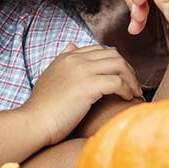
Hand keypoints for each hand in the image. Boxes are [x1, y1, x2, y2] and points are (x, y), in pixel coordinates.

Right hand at [23, 44, 139, 144]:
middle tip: (133, 85)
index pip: (100, 50)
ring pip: (119, 65)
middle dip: (127, 69)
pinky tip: (128, 98)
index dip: (115, 62)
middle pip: (114, 55)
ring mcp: (81, 70)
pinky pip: (117, 81)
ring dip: (131, 78)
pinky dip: (127, 89)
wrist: (34, 122)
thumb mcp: (51, 76)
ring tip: (134, 92)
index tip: (122, 77)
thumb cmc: (43, 107)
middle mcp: (75, 59)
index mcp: (67, 56)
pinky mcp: (88, 86)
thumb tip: (71, 45)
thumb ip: (63, 62)